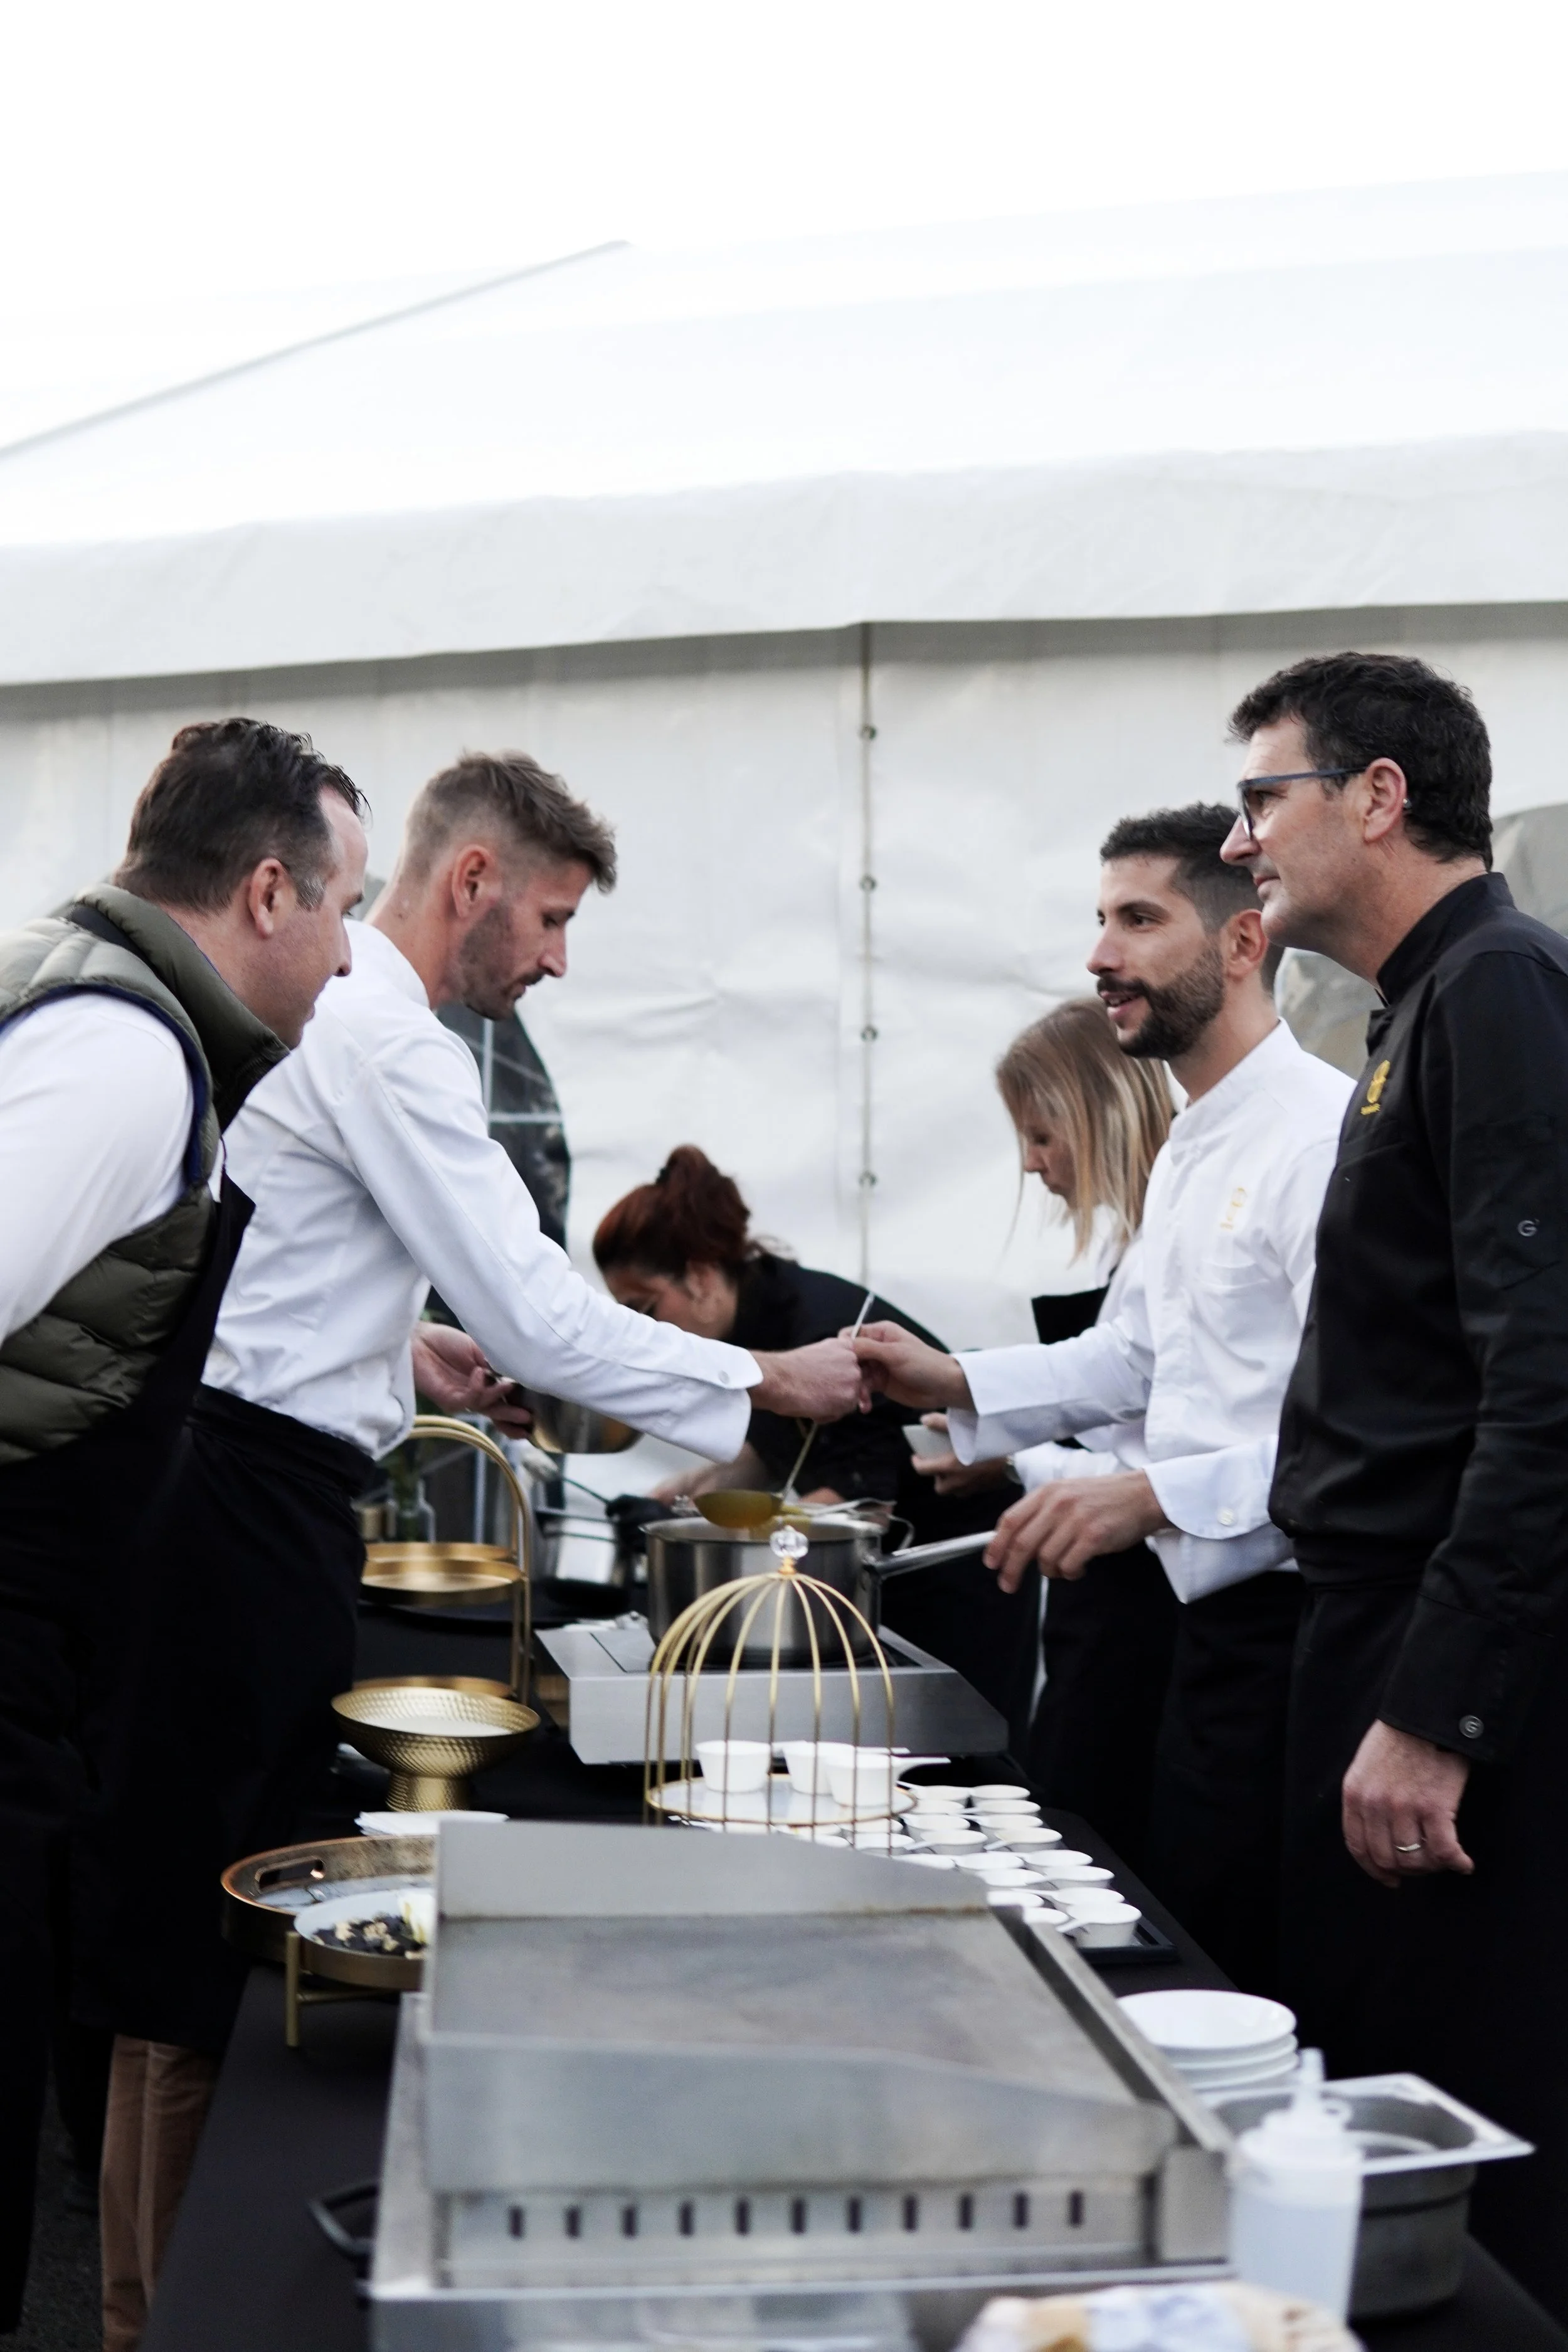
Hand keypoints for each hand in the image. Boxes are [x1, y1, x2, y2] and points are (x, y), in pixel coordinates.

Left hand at [409, 1324, 535, 1436]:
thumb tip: (517, 1373)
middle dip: (513, 1416)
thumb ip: (496, 1363)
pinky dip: (477, 1388)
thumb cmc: (448, 1342)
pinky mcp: (449, 1400)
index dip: (519, 1405)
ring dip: (499, 1399)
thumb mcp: (480, 1349)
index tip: (536, 1411)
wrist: (421, 1339)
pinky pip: (468, 1400)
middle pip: (498, 1411)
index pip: (506, 1399)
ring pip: (486, 1408)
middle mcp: (477, 1393)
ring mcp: (463, 1398)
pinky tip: (480, 1374)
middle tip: (528, 1418)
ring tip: (510, 1387)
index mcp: (487, 1382)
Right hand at [751, 1339, 863, 1421]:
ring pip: (850, 1398)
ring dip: (834, 1403)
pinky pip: (843, 1411)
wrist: (778, 1379)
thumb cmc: (788, 1368)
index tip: (835, 1376)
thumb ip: (834, 1359)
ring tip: (812, 1398)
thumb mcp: (817, 1353)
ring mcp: (853, 1377)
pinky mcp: (849, 1396)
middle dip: (839, 1389)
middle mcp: (852, 1359)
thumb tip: (836, 1374)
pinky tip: (813, 1406)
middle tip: (817, 1390)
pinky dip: (829, 1414)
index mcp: (844, 1345)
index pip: (859, 1359)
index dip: (847, 1372)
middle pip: (854, 1381)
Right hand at [852, 1324, 972, 1411]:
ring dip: (856, 1387)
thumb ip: (869, 1348)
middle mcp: (877, 1347)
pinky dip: (862, 1397)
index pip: (852, 1334)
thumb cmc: (925, 1364)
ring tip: (860, 1399)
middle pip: (851, 1357)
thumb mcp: (895, 1353)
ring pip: (856, 1374)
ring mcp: (879, 1366)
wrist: (944, 1387)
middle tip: (850, 1385)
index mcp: (881, 1333)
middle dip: (849, 1372)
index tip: (841, 1362)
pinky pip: (864, 1388)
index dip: (844, 1348)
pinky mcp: (881, 1383)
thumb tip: (844, 1345)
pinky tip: (865, 1405)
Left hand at [910, 1416, 1012, 1496]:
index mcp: (950, 1466)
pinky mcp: (985, 1489)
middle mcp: (958, 1481)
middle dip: (937, 1477)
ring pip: (954, 1491)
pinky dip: (966, 1483)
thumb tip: (923, 1420)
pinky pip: (969, 1490)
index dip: (917, 1462)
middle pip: (939, 1487)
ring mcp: (972, 1488)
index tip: (917, 1455)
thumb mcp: (964, 1428)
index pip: (923, 1469)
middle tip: (940, 1464)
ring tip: (956, 1468)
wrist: (1019, 1457)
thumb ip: (941, 1423)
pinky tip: (973, 1470)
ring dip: (951, 1482)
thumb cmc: (991, 1441)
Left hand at [983, 1471, 1164, 1593]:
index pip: (1010, 1520)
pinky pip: (1069, 1565)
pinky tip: (1078, 1568)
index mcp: (1048, 1492)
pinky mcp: (1093, 1536)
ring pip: (1046, 1558)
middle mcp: (1058, 1503)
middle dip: (1011, 1569)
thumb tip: (1015, 1542)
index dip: (996, 1545)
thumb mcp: (1067, 1494)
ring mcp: (1076, 1519)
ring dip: (1051, 1571)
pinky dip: (1070, 1573)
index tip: (991, 1563)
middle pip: (1022, 1544)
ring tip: (1064, 1567)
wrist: (1143, 1495)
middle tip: (1008, 1584)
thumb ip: (1042, 1512)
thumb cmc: (1105, 1498)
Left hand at [1342, 1720, 1473, 1888]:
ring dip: (1431, 1866)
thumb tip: (1377, 1836)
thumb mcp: (1366, 1766)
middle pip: (1386, 1859)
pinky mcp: (1434, 1807)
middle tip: (1422, 1865)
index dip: (1373, 1869)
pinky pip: (1443, 1851)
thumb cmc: (1398, 1739)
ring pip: (1415, 1859)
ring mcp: (1404, 1808)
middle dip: (1405, 1869)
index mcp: (1355, 1794)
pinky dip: (1456, 1862)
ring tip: (1443, 1859)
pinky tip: (1464, 1863)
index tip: (1389, 1879)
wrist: (1425, 1716)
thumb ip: (1366, 1799)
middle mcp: (1375, 1805)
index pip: (1358, 1846)